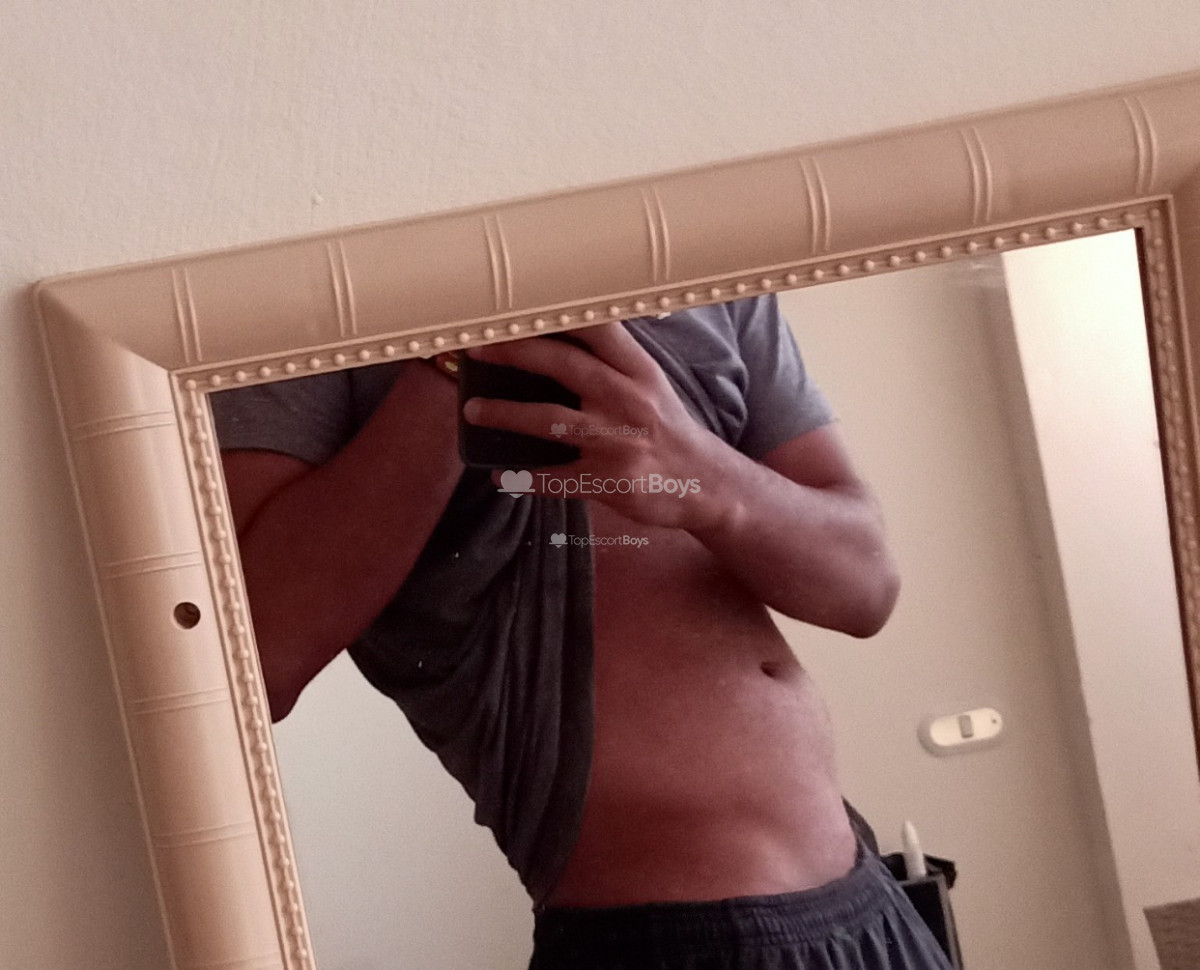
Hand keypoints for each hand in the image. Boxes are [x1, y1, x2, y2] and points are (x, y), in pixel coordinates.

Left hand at [461, 324, 726, 530]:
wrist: (705, 484)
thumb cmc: (667, 430)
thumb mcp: (651, 385)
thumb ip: (611, 362)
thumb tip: (555, 339)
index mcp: (639, 371)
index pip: (596, 329)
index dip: (554, 316)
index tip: (516, 307)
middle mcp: (630, 400)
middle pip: (566, 367)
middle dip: (516, 354)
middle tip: (478, 351)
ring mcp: (619, 442)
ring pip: (553, 421)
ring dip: (507, 414)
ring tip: (474, 411)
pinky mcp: (610, 481)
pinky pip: (557, 478)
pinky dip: (525, 478)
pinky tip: (501, 474)